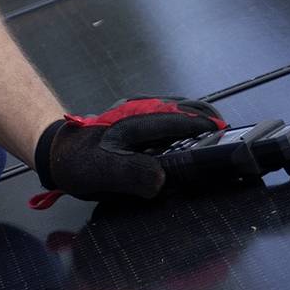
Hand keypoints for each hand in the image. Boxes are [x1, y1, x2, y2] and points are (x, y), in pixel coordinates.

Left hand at [32, 97, 227, 203]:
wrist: (55, 151)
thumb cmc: (77, 162)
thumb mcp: (100, 174)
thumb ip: (130, 175)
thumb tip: (160, 180)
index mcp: (136, 120)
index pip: (182, 120)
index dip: (210, 130)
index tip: (232, 140)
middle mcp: (142, 110)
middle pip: (188, 109)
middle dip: (212, 123)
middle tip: (234, 143)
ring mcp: (141, 112)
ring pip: (181, 111)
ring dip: (202, 124)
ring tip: (220, 144)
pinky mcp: (141, 119)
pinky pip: (172, 119)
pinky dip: (189, 128)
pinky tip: (194, 146)